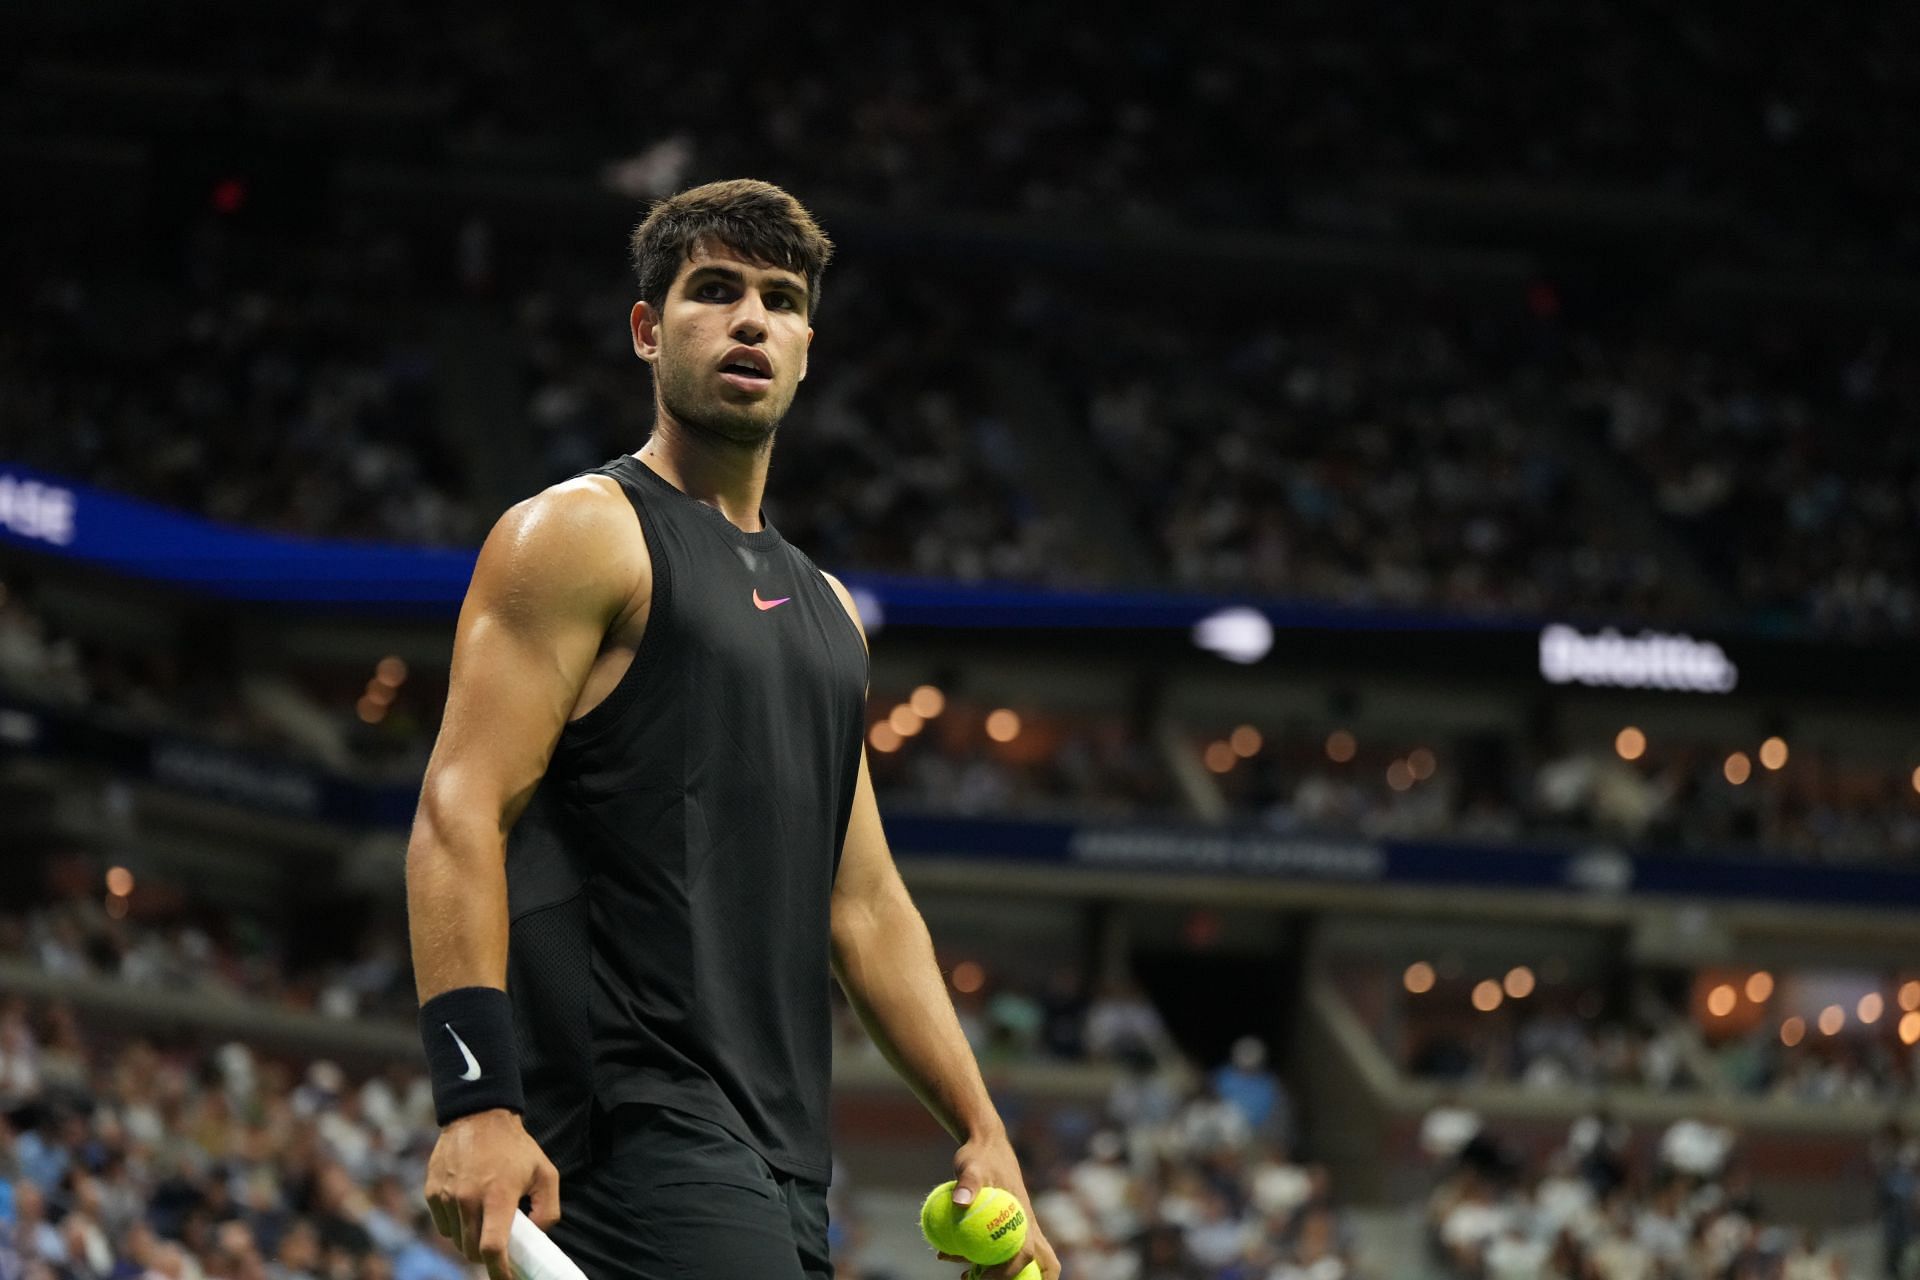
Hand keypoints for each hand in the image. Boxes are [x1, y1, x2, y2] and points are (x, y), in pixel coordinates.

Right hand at [423, 1109, 560, 1279]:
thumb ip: (548, 1209)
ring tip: (485, 1215)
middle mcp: (468, 1199)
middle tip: (499, 1240)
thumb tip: (536, 1235)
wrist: (479, 1115)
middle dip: (486, 1254)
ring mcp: (447, 1196)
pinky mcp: (431, 1192)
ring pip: (456, 1240)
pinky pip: (443, 1225)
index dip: (499, 1272)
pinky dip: (455, 1225)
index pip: (492, 1249)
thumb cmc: (516, 1147)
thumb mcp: (545, 1173)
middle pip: (471, 1250)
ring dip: (470, 1238)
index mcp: (498, 1197)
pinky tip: (468, 1204)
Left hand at [934, 1131, 1059, 1279]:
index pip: (1027, 1254)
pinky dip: (983, 1260)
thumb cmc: (980, 1156)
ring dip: (999, 1274)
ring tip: (964, 1276)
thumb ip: (967, 1183)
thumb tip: (959, 1202)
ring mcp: (1020, 1227)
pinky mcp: (1008, 1226)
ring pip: (1021, 1260)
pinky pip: (1002, 1250)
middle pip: (1041, 1264)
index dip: (1009, 1272)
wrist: (986, 1144)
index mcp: (1024, 1217)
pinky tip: (952, 1256)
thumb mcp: (970, 1166)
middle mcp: (1027, 1226)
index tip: (982, 1278)